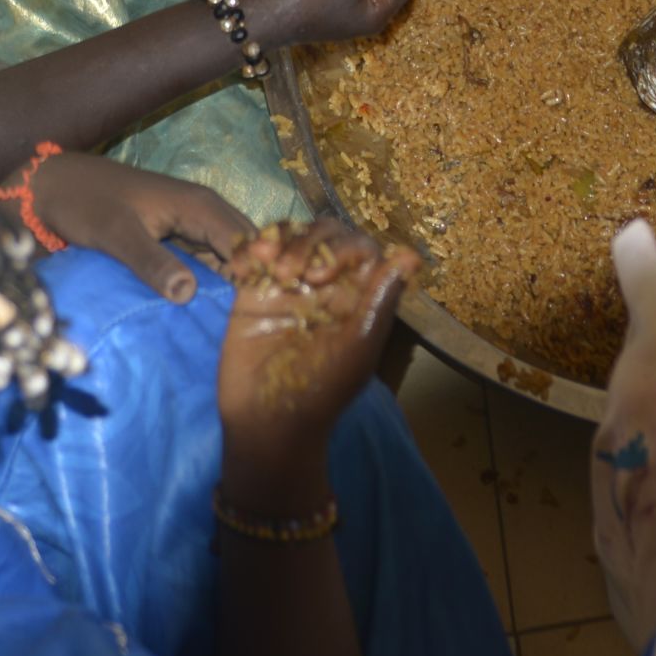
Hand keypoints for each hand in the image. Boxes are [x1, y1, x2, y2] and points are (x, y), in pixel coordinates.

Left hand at [20, 155, 252, 303]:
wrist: (56, 187)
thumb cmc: (87, 204)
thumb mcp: (117, 235)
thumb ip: (152, 262)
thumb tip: (188, 293)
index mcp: (201, 207)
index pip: (248, 245)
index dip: (257, 278)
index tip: (260, 316)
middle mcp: (207, 213)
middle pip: (248, 252)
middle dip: (254, 284)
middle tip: (254, 326)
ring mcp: (195, 226)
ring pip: (232, 259)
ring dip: (236, 287)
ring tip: (240, 326)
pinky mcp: (181, 239)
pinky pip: (211, 262)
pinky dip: (215, 284)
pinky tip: (214, 313)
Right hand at [215, 220, 416, 469]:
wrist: (268, 422)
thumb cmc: (321, 392)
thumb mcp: (357, 349)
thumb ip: (380, 302)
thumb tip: (410, 257)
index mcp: (358, 295)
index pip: (360, 248)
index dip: (343, 247)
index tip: (320, 274)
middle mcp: (327, 284)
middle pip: (325, 233)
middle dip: (308, 241)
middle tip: (290, 273)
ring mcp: (291, 285)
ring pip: (290, 237)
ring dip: (279, 240)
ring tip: (266, 264)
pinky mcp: (255, 291)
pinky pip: (255, 254)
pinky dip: (249, 249)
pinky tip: (244, 268)